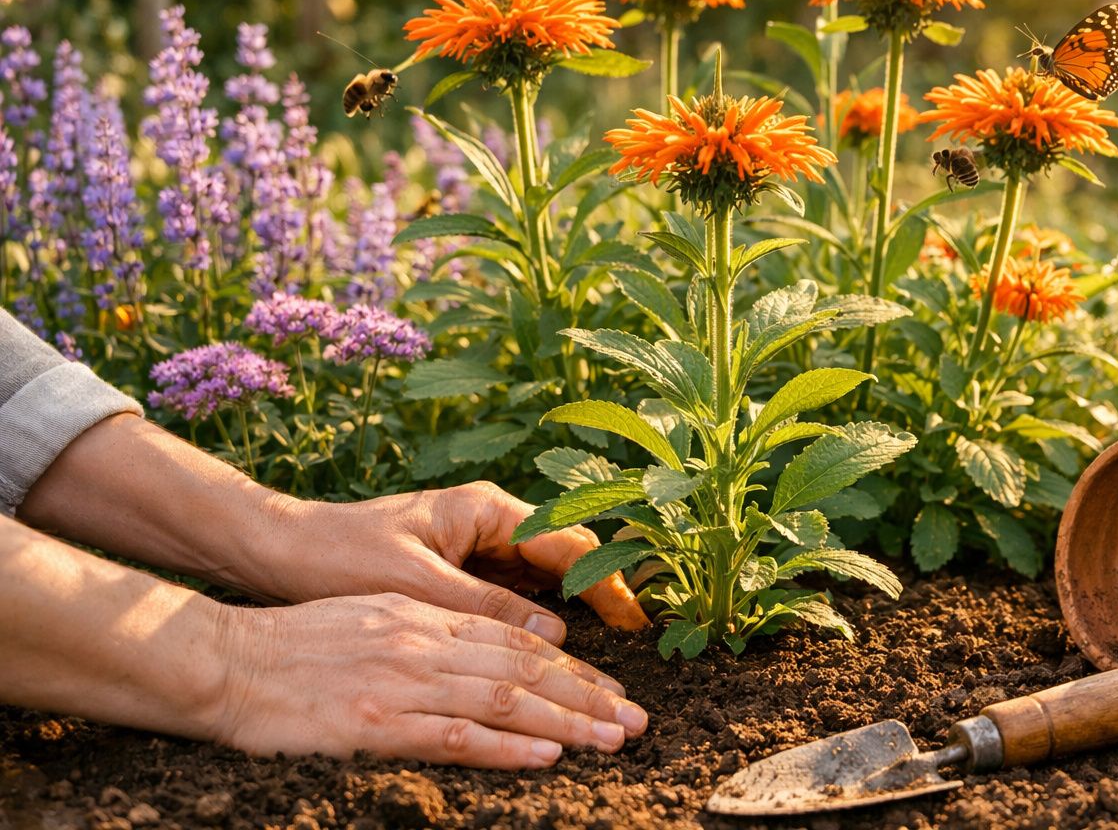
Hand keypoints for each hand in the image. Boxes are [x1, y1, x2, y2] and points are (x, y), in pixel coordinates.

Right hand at [212, 593, 647, 768]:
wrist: (226, 661)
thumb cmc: (291, 643)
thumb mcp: (371, 617)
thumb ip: (426, 633)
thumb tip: (476, 655)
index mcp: (425, 617)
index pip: (516, 643)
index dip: (571, 668)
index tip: (611, 689)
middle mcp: (426, 644)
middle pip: (525, 669)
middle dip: (589, 695)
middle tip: (637, 719)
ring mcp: (404, 684)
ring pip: (505, 699)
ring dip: (567, 721)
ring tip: (614, 739)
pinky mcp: (378, 724)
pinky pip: (456, 736)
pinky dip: (507, 746)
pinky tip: (547, 755)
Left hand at [264, 483, 648, 641]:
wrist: (286, 551)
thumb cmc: (342, 555)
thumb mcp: (416, 585)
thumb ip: (487, 607)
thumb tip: (557, 636)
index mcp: (486, 510)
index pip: (568, 542)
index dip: (606, 580)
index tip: (634, 618)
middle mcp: (491, 522)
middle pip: (567, 556)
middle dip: (603, 593)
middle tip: (637, 637)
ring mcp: (479, 545)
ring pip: (546, 577)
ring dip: (577, 609)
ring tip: (610, 649)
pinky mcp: (464, 570)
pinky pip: (517, 593)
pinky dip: (542, 616)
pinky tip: (560, 647)